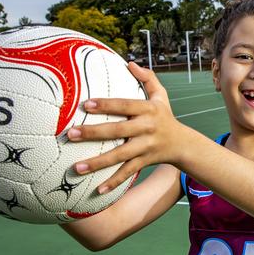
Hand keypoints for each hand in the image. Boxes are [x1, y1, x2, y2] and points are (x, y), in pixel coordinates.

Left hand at [67, 62, 179, 192]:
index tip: (85, 105)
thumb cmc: (165, 116)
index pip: (125, 105)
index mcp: (149, 110)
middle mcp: (147, 129)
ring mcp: (146, 147)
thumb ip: (148, 78)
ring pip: (120, 156)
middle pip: (118, 131)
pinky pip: (128, 173)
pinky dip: (114, 183)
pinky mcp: (144, 162)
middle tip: (70, 134)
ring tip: (76, 168)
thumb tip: (130, 63)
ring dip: (98, 163)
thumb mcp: (161, 96)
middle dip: (94, 133)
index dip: (106, 105)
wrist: (183, 144)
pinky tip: (97, 191)